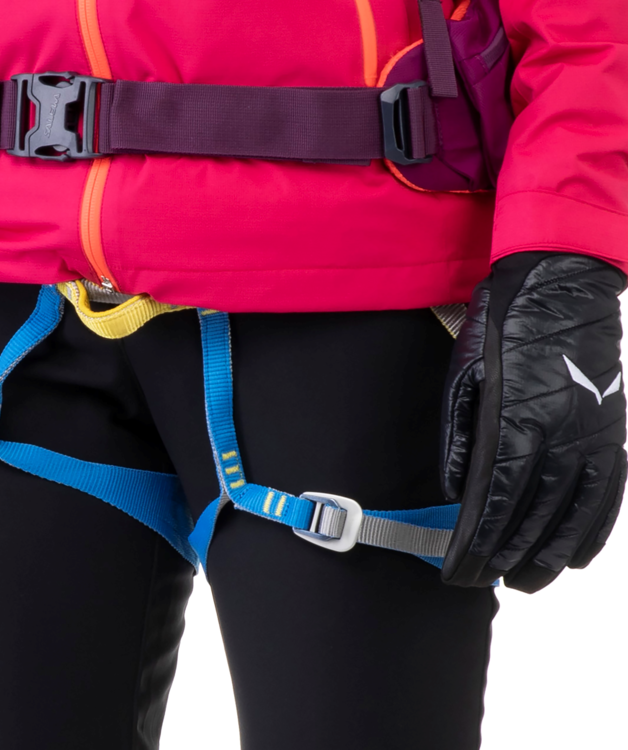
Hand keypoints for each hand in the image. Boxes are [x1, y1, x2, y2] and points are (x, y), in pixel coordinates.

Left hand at [440, 251, 626, 592]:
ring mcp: (594, 436)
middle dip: (503, 555)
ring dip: (547, 555)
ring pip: (573, 513)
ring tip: (524, 583)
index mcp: (517, 420)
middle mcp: (561, 436)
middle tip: (481, 582)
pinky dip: (593, 529)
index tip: (458, 570)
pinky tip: (576, 556)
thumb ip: (460, 435)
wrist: (562, 284)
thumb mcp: (465, 373)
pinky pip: (609, 493)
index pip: (493, 500)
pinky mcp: (614, 431)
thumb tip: (456, 491)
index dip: (475, 542)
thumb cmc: (504, 327)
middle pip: (531, 515)